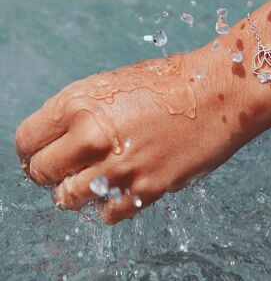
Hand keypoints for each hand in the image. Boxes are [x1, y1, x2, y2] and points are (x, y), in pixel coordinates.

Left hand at [15, 51, 243, 223]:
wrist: (215, 94)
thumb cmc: (167, 83)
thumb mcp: (113, 85)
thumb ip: (79, 112)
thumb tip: (60, 138)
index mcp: (78, 103)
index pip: (27, 140)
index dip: (32, 149)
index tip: (44, 153)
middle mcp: (91, 135)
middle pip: (40, 172)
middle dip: (49, 172)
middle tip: (67, 169)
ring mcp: (119, 166)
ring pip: (68, 198)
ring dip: (75, 191)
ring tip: (94, 179)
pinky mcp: (146, 188)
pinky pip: (108, 213)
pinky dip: (110, 204)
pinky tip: (123, 186)